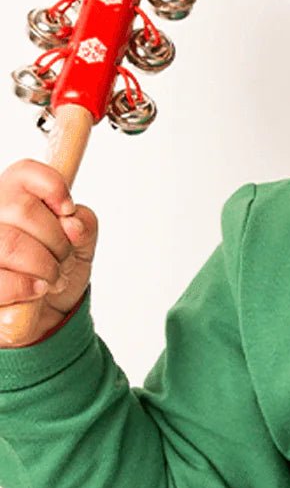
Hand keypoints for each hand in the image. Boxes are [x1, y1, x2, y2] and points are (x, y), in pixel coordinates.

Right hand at [0, 158, 98, 346]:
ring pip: (10, 243)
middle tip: (62, 260)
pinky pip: (2, 280)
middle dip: (56, 241)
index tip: (68, 210)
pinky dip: (26, 287)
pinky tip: (36, 291)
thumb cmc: (58, 272)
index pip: (26, 172)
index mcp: (12, 197)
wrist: (45, 315)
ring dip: (44, 266)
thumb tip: (72, 222)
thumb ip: (84, 226)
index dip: (53, 187)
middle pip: (23, 209)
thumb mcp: (81, 246)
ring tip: (52, 279)